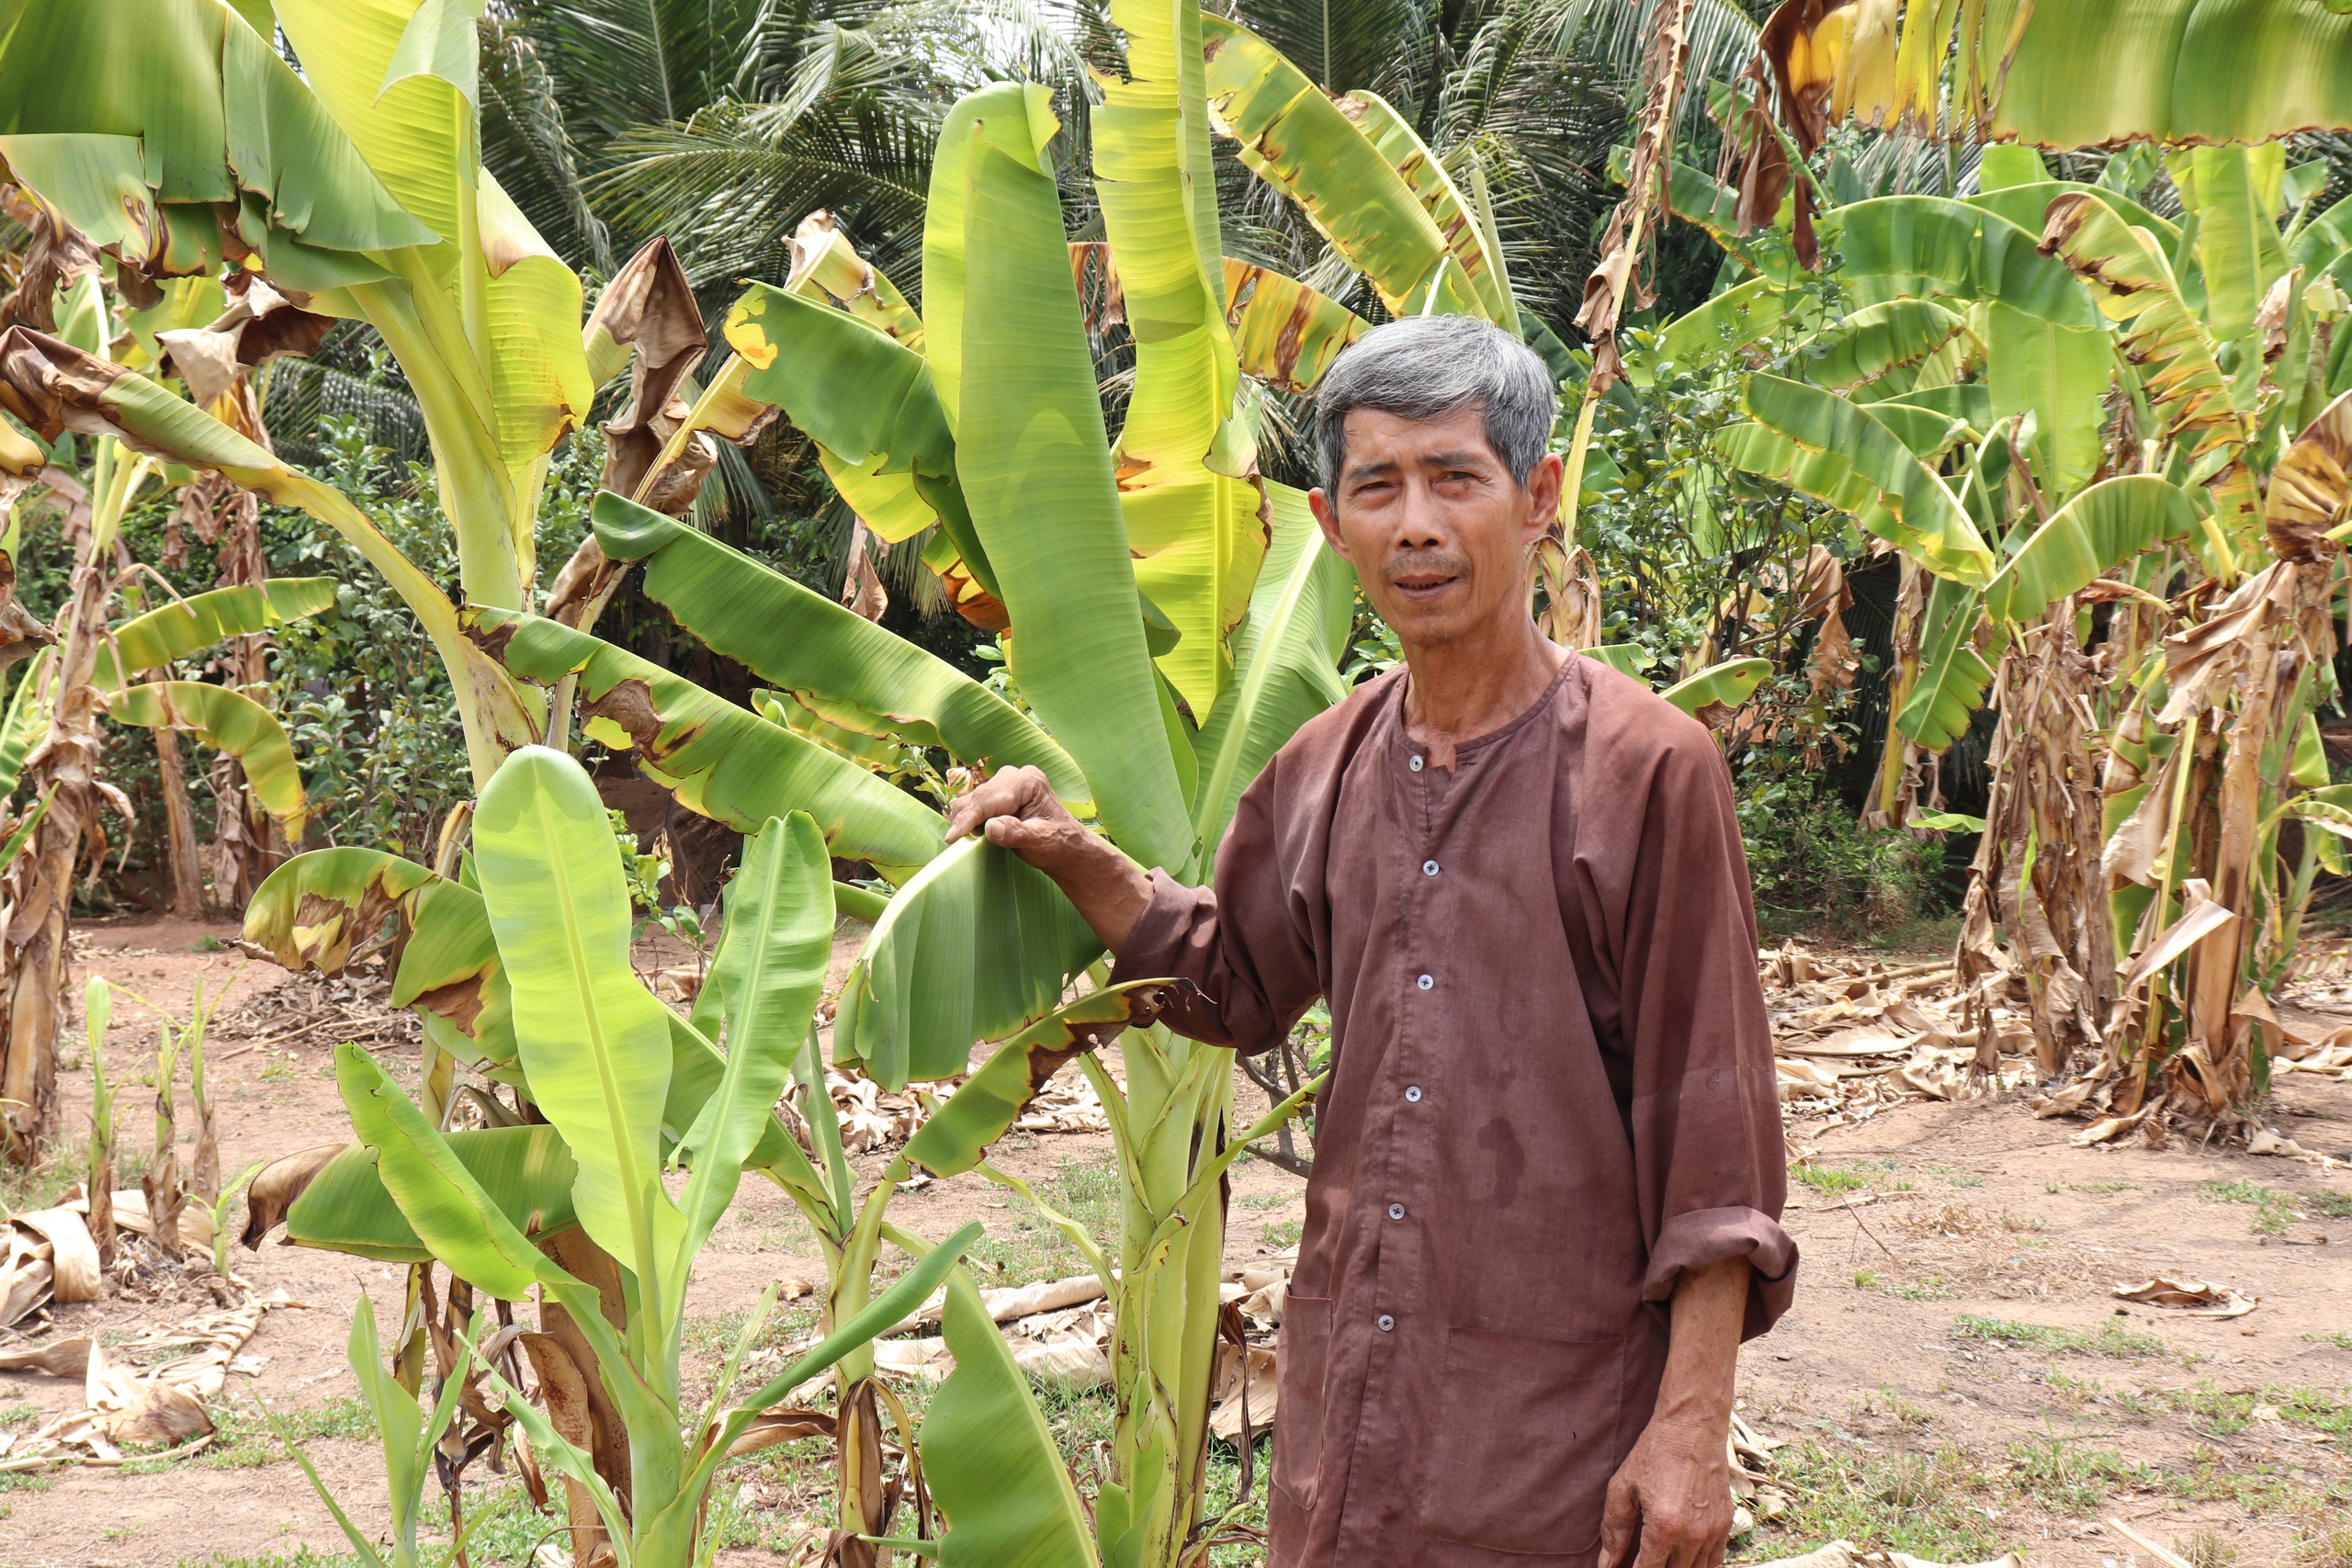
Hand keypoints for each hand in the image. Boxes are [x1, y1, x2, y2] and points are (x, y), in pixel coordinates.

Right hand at [944, 766, 1153, 952]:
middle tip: (953, 843)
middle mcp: (1015, 776)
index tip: (953, 837)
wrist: (1067, 848)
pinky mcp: (1000, 795)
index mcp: (1028, 782)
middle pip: (979, 796)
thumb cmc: (1059, 845)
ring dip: (965, 818)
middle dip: (964, 818)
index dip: (969, 818)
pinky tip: (968, 834)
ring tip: (960, 840)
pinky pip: (976, 804)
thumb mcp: (1040, 842)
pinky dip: (969, 818)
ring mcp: (1007, 784)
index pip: (991, 798)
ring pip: (973, 799)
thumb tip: (991, 827)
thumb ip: (1016, 834)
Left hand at [1597, 1411, 1733, 1567]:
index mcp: (1664, 1528)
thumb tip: (1606, 1563)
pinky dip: (1697, 1566)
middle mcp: (1693, 1536)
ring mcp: (1713, 1532)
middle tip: (1641, 1560)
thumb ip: (1613, 1531)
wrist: (1692, 1427)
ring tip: (1659, 1560)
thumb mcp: (1623, 1489)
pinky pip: (1714, 1562)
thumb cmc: (1654, 1454)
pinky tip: (1681, 1559)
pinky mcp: (1726, 1525)